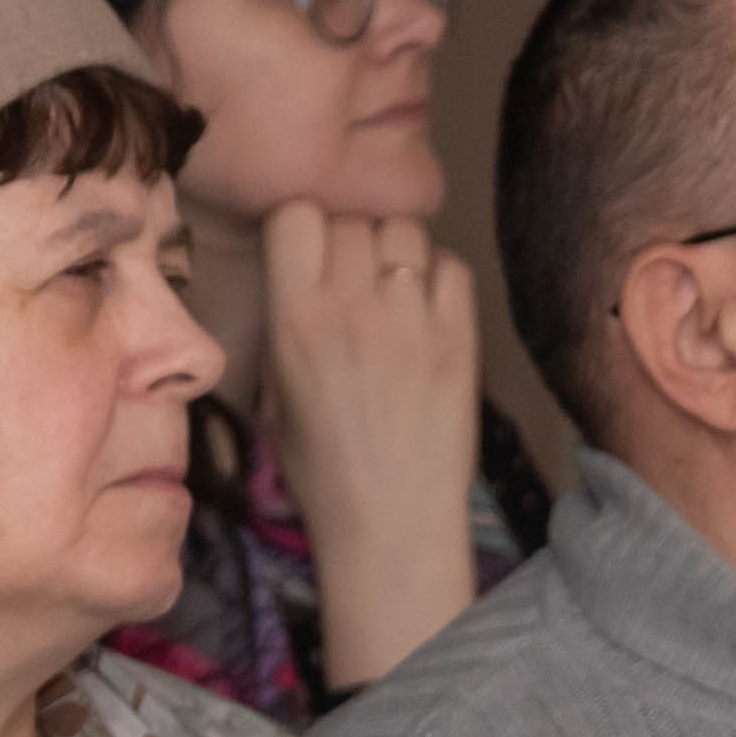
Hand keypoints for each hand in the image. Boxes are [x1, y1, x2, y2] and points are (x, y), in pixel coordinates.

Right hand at [253, 201, 486, 694]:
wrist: (391, 524)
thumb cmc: (323, 467)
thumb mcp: (274, 390)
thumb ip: (286, 318)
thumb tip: (298, 266)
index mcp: (295, 319)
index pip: (296, 212)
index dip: (304, 225)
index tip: (309, 254)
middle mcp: (352, 309)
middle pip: (353, 216)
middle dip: (352, 239)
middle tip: (356, 279)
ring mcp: (412, 322)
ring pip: (406, 231)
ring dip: (397, 252)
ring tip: (394, 293)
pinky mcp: (461, 341)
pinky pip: (453, 268)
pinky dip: (441, 279)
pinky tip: (428, 314)